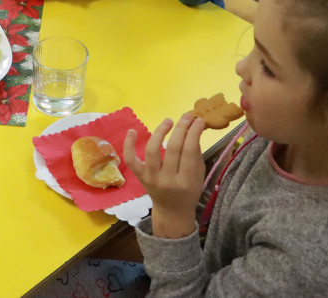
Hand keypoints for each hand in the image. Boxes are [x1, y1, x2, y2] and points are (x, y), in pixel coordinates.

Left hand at [123, 111, 206, 238]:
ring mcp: (151, 178)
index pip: (190, 150)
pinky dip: (129, 145)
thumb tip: (193, 128)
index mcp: (187, 181)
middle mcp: (168, 180)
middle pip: (174, 148)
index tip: (199, 120)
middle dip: (182, 127)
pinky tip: (132, 131)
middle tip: (187, 116)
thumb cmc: (188, 191)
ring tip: (169, 121)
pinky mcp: (140, 177)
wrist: (171, 211)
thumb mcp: (199, 175)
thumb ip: (196, 154)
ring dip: (160, 131)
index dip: (194, 132)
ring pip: (153, 150)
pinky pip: (131, 160)